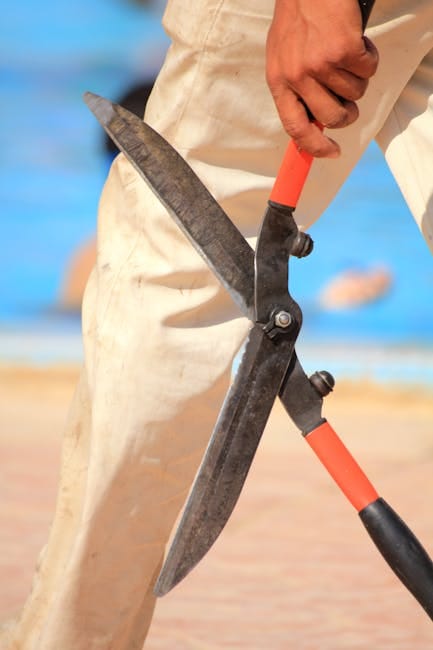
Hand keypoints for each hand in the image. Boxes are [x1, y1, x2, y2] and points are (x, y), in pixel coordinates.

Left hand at [266, 0, 378, 156]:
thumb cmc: (296, 19)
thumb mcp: (281, 58)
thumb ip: (293, 89)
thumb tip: (312, 123)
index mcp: (279, 82)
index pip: (295, 127)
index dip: (314, 146)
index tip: (331, 152)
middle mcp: (298, 76)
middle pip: (333, 118)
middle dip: (348, 114)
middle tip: (350, 101)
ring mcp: (321, 64)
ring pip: (355, 93)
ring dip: (358, 77)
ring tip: (346, 55)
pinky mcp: (344, 50)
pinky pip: (368, 69)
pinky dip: (369, 56)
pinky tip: (357, 41)